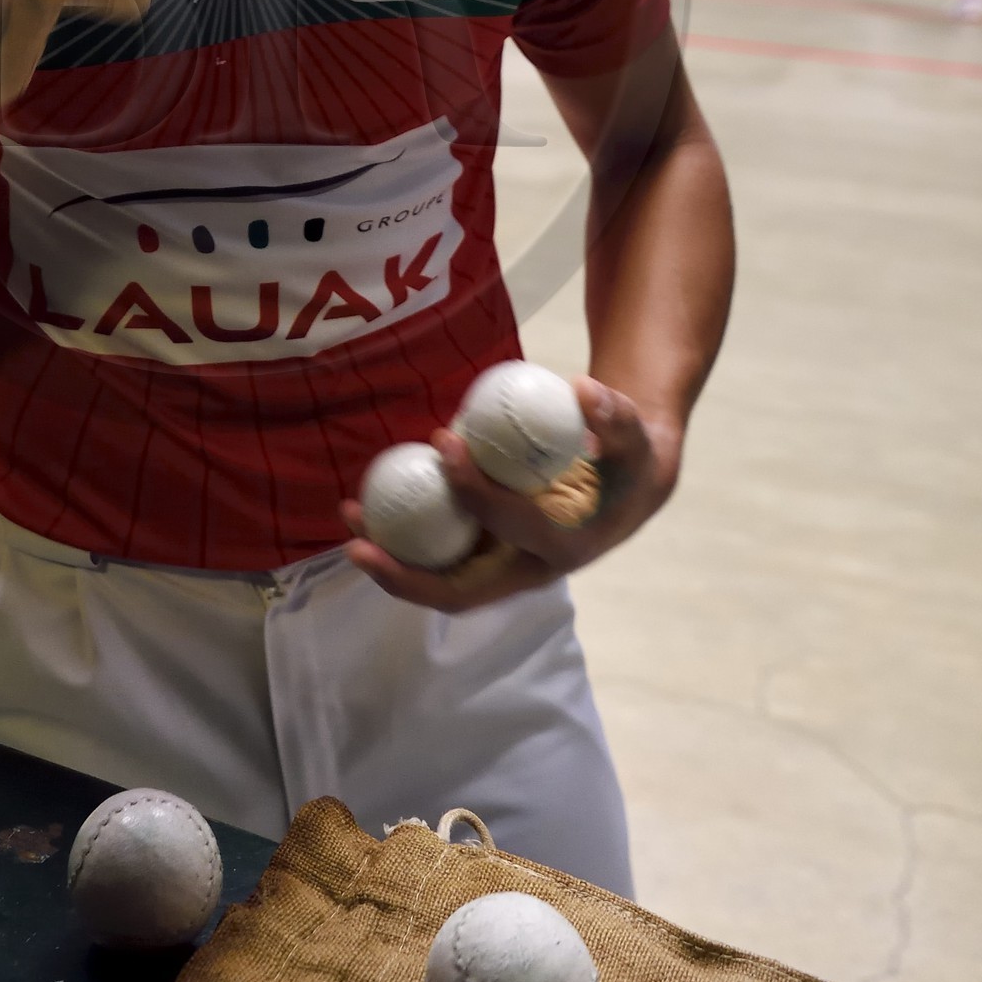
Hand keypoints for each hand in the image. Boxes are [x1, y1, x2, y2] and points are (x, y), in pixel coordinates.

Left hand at [341, 378, 680, 612]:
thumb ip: (614, 417)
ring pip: (438, 579)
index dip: (476, 493)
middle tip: (357, 538)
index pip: (512, 528)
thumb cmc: (627, 461)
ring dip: (389, 560)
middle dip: (405, 573)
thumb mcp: (634, 439)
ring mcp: (502, 569)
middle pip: (459, 590)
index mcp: (565, 549)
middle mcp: (527, 571)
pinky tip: (366, 506)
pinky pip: (438, 555)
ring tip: (347, 518)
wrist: (627, 487)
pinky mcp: (485, 556)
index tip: (443, 443)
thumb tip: (582, 390)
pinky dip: (401, 539)